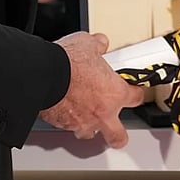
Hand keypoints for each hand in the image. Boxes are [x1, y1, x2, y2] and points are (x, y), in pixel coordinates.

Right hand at [39, 31, 145, 147]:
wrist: (44, 74)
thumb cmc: (68, 62)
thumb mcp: (87, 44)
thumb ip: (97, 46)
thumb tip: (99, 43)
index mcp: (115, 93)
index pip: (135, 98)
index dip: (134, 93)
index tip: (131, 90)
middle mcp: (102, 112)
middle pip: (119, 136)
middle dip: (119, 134)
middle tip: (116, 127)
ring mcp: (82, 122)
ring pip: (91, 134)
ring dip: (90, 127)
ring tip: (86, 119)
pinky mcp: (63, 124)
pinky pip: (68, 127)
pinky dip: (67, 120)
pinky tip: (64, 110)